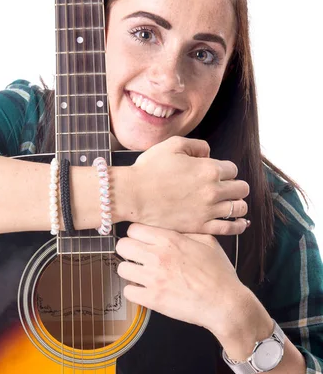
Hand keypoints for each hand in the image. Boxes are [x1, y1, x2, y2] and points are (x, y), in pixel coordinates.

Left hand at [116, 222, 253, 339]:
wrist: (226, 303)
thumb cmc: (220, 274)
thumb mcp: (208, 242)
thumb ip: (186, 232)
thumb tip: (173, 229)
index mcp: (170, 240)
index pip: (134, 229)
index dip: (137, 235)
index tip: (141, 241)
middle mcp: (158, 256)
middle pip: (122, 246)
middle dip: (128, 250)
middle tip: (137, 257)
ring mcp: (153, 278)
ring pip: (121, 268)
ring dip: (130, 271)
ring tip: (140, 274)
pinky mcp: (152, 299)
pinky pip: (128, 291)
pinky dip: (134, 291)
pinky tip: (144, 290)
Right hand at [130, 136, 249, 235]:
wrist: (132, 194)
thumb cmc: (149, 169)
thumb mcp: (172, 145)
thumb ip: (197, 145)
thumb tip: (208, 154)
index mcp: (209, 169)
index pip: (233, 169)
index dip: (226, 170)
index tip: (218, 173)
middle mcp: (213, 190)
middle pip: (241, 188)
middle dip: (236, 186)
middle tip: (227, 188)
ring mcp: (208, 210)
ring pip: (239, 208)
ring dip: (238, 204)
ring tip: (232, 204)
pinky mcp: (200, 226)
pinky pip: (229, 228)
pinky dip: (238, 225)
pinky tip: (240, 223)